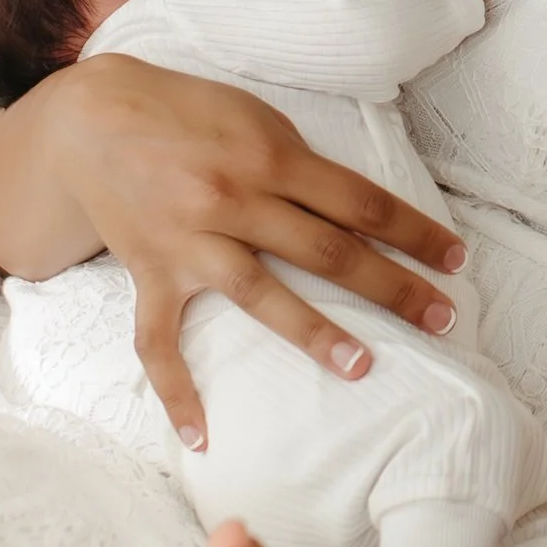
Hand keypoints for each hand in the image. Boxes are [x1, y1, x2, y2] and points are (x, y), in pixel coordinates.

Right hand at [34, 54, 466, 447]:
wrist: (91, 119)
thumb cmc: (186, 111)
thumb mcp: (256, 116)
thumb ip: (300, 163)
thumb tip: (350, 207)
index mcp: (270, 156)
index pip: (359, 202)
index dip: (413, 232)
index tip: (455, 260)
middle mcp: (234, 198)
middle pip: (327, 250)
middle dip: (391, 287)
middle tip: (442, 318)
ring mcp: (189, 241)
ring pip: (261, 294)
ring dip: (315, 334)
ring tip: (364, 367)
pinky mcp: (150, 273)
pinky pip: (160, 342)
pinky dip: (178, 391)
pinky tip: (201, 436)